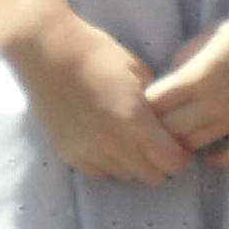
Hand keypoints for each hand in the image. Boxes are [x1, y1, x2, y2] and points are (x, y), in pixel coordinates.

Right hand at [7, 8, 193, 183]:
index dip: (180, 156)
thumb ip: (154, 100)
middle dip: (161, 164)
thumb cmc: (97, 54)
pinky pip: (98, 171)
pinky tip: (109, 144)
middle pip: (151, 175)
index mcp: (135, 121)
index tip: (181, 146)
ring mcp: (88, 151)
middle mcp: (113, 144)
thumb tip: (162, 116)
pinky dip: (109, 163)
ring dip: (134, 164)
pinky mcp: (68, 153)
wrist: (48, 53)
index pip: (171, 161)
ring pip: (125, 174)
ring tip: (132, 143)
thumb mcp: (138, 71)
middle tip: (159, 147)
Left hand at [145, 0, 228, 168]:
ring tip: (180, 139)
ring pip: (195, 146)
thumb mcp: (214, 33)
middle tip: (158, 126)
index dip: (144, 106)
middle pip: (168, 131)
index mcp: (200, 75)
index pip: (153, 104)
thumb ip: (187, 57)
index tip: (146, 104)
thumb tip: (170, 80)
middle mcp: (216, 102)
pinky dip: (217, 159)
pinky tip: (210, 154)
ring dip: (183, 143)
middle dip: (157, 129)